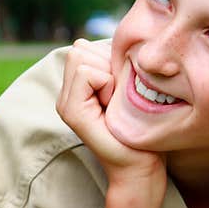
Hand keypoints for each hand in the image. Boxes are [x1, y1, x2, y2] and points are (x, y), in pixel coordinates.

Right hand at [56, 39, 163, 181]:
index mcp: (76, 89)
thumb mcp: (128, 89)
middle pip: (79, 49)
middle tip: (118, 97)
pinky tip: (113, 108)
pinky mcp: (71, 112)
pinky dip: (106, 84)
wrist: (141, 166)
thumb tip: (118, 41)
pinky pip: (86, 74)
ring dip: (108, 75)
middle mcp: (65, 95)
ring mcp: (65, 104)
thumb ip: (114, 67)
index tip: (121, 90)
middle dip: (106, 65)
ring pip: (81, 57)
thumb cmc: (143, 129)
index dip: (108, 60)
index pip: (83, 47)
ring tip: (116, 103)